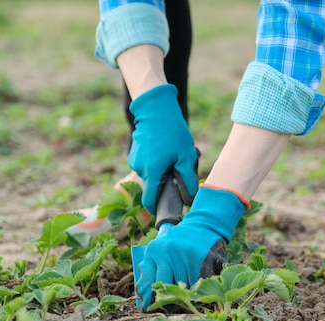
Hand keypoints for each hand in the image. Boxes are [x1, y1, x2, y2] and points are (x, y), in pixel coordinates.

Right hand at [128, 84, 198, 213]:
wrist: (156, 108)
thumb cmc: (173, 132)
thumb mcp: (186, 156)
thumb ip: (187, 180)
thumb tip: (189, 199)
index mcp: (151, 173)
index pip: (149, 201)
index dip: (157, 209)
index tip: (168, 209)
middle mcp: (139, 168)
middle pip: (153, 186)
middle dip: (166, 182)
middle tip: (181, 168)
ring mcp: (135, 160)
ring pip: (151, 174)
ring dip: (163, 170)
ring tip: (175, 155)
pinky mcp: (135, 152)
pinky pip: (148, 164)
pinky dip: (157, 162)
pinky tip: (166, 148)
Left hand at [134, 186, 247, 310]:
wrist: (203, 225)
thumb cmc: (178, 244)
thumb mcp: (159, 251)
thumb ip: (149, 270)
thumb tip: (142, 299)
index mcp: (154, 250)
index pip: (149, 282)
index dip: (150, 299)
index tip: (150, 308)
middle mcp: (167, 251)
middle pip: (165, 286)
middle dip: (167, 299)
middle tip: (170, 306)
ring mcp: (184, 253)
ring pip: (182, 286)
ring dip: (184, 294)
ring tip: (185, 296)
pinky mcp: (200, 257)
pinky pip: (197, 281)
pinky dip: (197, 288)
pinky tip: (197, 287)